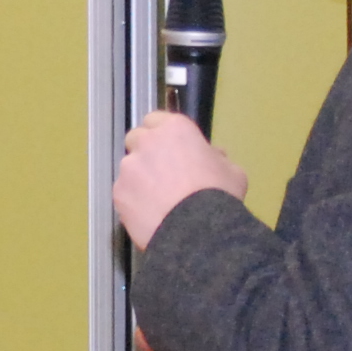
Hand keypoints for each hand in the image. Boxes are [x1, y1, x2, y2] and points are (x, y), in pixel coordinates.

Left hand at [110, 109, 245, 250]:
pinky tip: (150, 215)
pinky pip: (124, 193)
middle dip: (145, 151)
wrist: (197, 230)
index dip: (161, 134)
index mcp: (175, 129)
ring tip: (157, 200)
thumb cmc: (219, 195)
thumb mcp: (233, 171)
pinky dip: (133, 201)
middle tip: (161, 172)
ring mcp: (129, 167)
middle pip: (136, 138)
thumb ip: (217, 158)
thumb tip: (213, 156)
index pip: (156, 119)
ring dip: (139, 178)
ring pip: (129, 168)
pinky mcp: (118, 193)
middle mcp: (147, 142)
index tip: (169, 148)